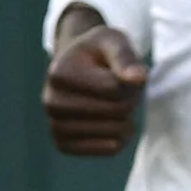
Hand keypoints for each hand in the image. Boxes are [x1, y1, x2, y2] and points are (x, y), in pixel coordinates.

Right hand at [42, 15, 148, 156]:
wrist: (75, 66)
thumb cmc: (98, 51)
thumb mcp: (113, 41)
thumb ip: (126, 57)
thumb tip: (139, 78)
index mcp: (59, 74)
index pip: (115, 88)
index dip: (131, 80)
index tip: (123, 70)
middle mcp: (51, 103)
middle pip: (117, 111)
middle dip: (130, 97)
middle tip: (122, 86)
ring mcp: (54, 126)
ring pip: (115, 132)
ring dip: (127, 117)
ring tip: (115, 101)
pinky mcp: (64, 145)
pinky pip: (110, 149)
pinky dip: (121, 136)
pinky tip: (114, 121)